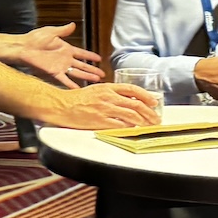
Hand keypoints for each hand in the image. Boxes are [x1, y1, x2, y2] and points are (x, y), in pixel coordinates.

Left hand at [15, 24, 103, 86]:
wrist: (24, 47)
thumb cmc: (34, 38)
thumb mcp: (51, 32)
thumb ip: (63, 30)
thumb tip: (73, 24)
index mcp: (66, 48)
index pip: (82, 53)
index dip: (90, 56)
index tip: (99, 59)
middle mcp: (65, 59)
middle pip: (82, 65)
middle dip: (92, 69)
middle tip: (102, 74)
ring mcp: (60, 67)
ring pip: (77, 73)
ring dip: (86, 76)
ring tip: (96, 80)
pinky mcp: (53, 73)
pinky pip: (64, 80)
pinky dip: (71, 85)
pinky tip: (79, 89)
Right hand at [44, 83, 159, 130]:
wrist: (61, 105)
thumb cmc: (76, 99)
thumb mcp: (96, 90)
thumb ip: (111, 94)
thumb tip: (128, 100)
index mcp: (107, 87)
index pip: (132, 89)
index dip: (146, 95)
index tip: (154, 102)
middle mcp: (108, 97)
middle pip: (135, 103)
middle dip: (149, 112)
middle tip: (156, 118)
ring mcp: (105, 109)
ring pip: (131, 114)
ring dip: (144, 121)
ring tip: (149, 125)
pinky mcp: (100, 121)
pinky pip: (120, 124)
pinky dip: (130, 127)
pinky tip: (135, 129)